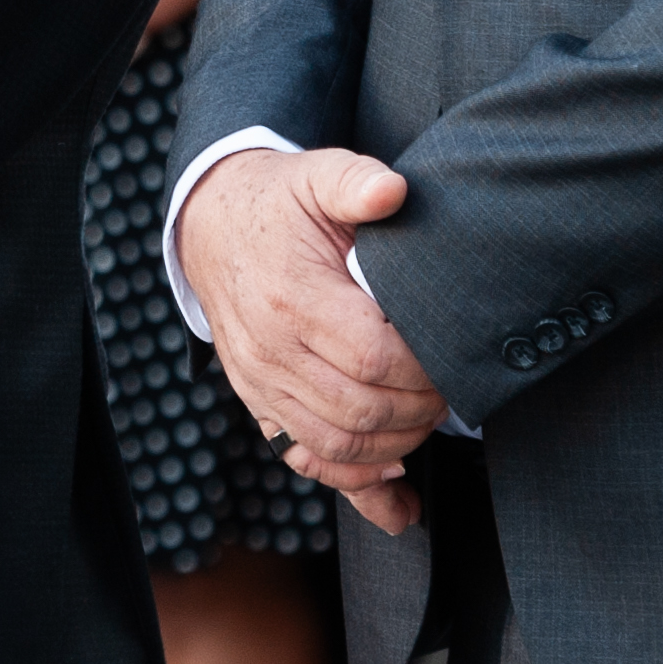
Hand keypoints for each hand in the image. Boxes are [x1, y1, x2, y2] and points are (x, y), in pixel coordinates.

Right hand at [177, 147, 451, 537]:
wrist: (209, 228)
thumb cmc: (277, 203)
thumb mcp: (316, 177)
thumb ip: (357, 183)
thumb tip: (393, 190)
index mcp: (292, 296)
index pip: (373, 357)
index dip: (424, 368)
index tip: (452, 353)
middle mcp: (271, 350)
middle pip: (361, 411)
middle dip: (421, 410)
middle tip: (452, 388)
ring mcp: (261, 383)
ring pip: (337, 446)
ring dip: (396, 447)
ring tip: (427, 420)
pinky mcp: (259, 404)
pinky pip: (305, 460)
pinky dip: (354, 484)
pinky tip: (395, 486)